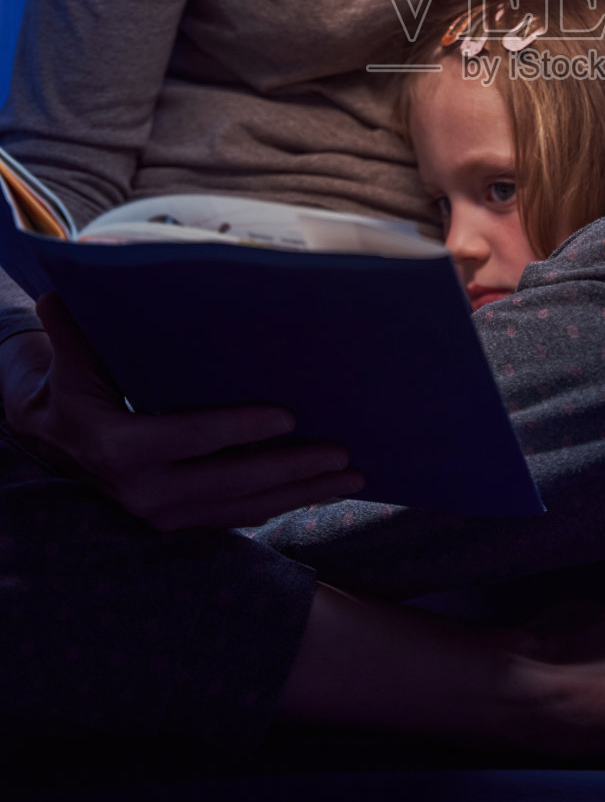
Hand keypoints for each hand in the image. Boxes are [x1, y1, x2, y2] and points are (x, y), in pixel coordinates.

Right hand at [5, 294, 364, 530]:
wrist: (54, 444)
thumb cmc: (72, 387)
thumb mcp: (70, 357)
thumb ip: (74, 327)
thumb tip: (67, 279)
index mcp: (119, 447)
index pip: (189, 438)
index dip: (239, 430)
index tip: (289, 416)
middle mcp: (143, 491)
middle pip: (230, 483)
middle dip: (291, 469)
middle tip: (343, 452)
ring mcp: (165, 514)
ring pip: (244, 508)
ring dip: (302, 493)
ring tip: (352, 474)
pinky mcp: (183, 522)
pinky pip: (241, 516)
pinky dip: (285, 504)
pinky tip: (325, 489)